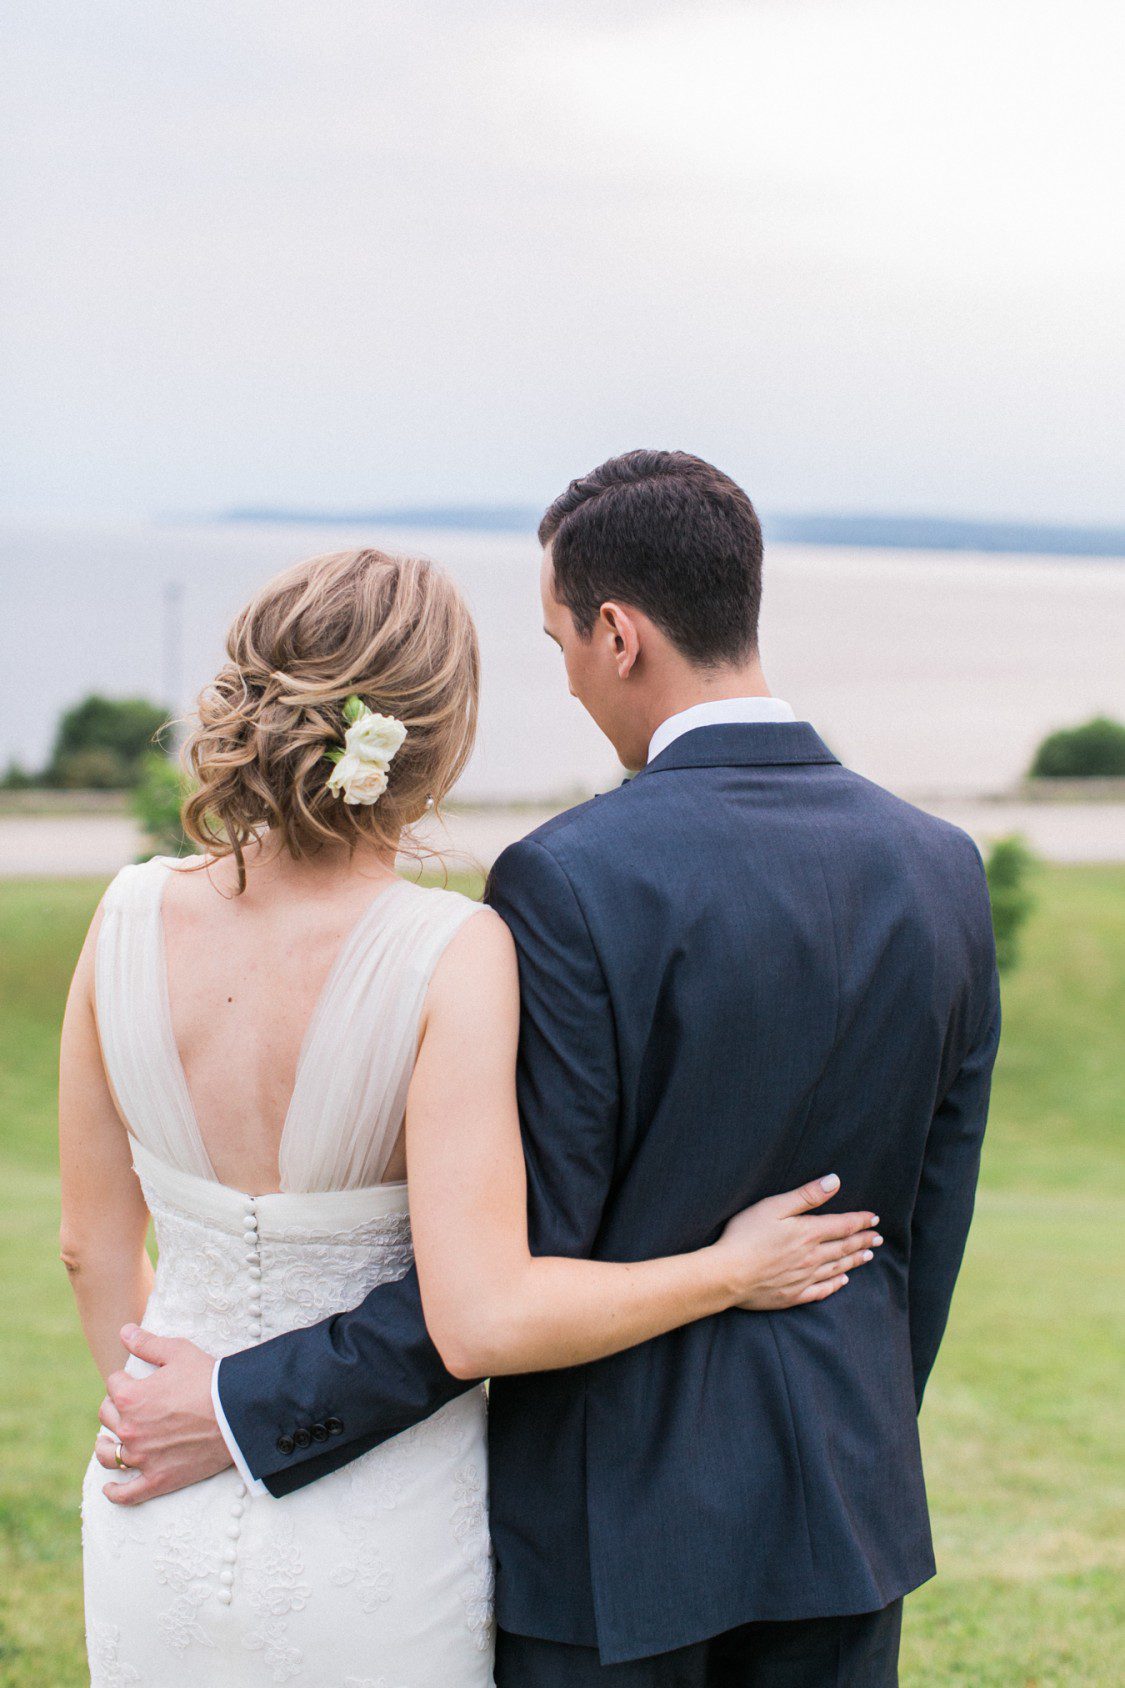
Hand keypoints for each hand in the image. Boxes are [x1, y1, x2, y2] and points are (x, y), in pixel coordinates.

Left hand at [95, 1325, 232, 1504]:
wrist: (236, 1415)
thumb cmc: (209, 1379)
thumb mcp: (178, 1352)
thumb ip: (147, 1343)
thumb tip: (123, 1331)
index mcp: (130, 1397)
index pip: (113, 1385)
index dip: (125, 1379)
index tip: (137, 1380)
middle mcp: (130, 1429)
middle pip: (107, 1418)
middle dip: (115, 1409)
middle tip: (129, 1407)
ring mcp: (142, 1457)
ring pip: (109, 1455)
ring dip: (106, 1447)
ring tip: (108, 1443)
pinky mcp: (157, 1480)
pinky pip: (126, 1493)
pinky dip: (115, 1492)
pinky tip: (109, 1487)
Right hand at [713, 1174, 882, 1309]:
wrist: (728, 1274)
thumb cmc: (745, 1235)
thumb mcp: (774, 1206)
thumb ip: (806, 1195)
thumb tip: (835, 1181)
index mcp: (808, 1233)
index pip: (843, 1225)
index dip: (861, 1221)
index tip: (875, 1219)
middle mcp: (812, 1257)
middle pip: (844, 1247)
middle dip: (863, 1241)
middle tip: (878, 1239)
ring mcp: (804, 1278)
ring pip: (837, 1268)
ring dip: (854, 1261)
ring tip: (868, 1256)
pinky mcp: (793, 1295)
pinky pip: (822, 1290)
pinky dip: (835, 1285)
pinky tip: (842, 1282)